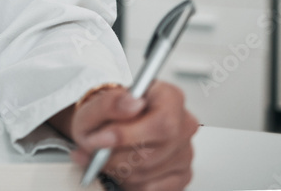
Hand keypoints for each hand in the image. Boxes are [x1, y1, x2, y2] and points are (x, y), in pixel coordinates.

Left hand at [69, 82, 198, 189]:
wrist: (106, 133)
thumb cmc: (106, 117)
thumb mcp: (95, 105)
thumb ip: (109, 102)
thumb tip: (131, 103)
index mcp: (169, 97)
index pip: (162, 121)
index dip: (129, 134)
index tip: (104, 138)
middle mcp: (183, 124)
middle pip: (153, 151)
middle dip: (117, 156)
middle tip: (96, 152)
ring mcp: (185, 152)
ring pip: (148, 172)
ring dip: (119, 169)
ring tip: (107, 156)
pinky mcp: (182, 176)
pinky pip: (151, 188)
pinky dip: (130, 182)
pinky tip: (123, 167)